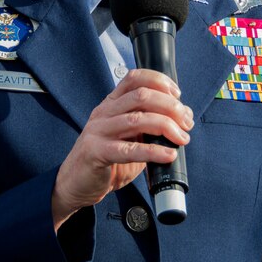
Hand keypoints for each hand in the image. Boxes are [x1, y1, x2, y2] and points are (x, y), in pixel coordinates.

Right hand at [51, 68, 193, 229]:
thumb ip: (150, 126)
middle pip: (141, 96)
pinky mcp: (96, 152)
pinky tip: (168, 155)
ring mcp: (98, 131)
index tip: (177, 94)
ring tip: (181, 138)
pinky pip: (129, 149)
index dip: (159, 81)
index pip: (134, 78)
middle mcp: (104, 112)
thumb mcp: (129, 136)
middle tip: (186, 122)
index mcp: (111, 104)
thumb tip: (183, 118)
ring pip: (137, 119)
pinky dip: (153, 151)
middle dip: (170, 106)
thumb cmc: (105, 159)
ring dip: (166, 126)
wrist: (75, 184)